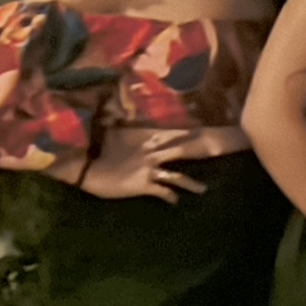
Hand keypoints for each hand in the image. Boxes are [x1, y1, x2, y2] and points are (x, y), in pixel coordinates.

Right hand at [76, 126, 207, 202]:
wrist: (89, 169)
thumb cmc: (99, 150)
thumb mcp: (112, 132)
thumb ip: (119, 119)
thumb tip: (116, 103)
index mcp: (146, 140)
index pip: (171, 135)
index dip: (187, 132)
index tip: (202, 129)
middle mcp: (152, 154)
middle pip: (180, 152)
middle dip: (198, 152)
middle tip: (216, 152)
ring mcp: (149, 170)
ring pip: (176, 176)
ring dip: (191, 184)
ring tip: (203, 190)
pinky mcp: (144, 185)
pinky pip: (162, 192)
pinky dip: (170, 197)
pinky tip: (175, 202)